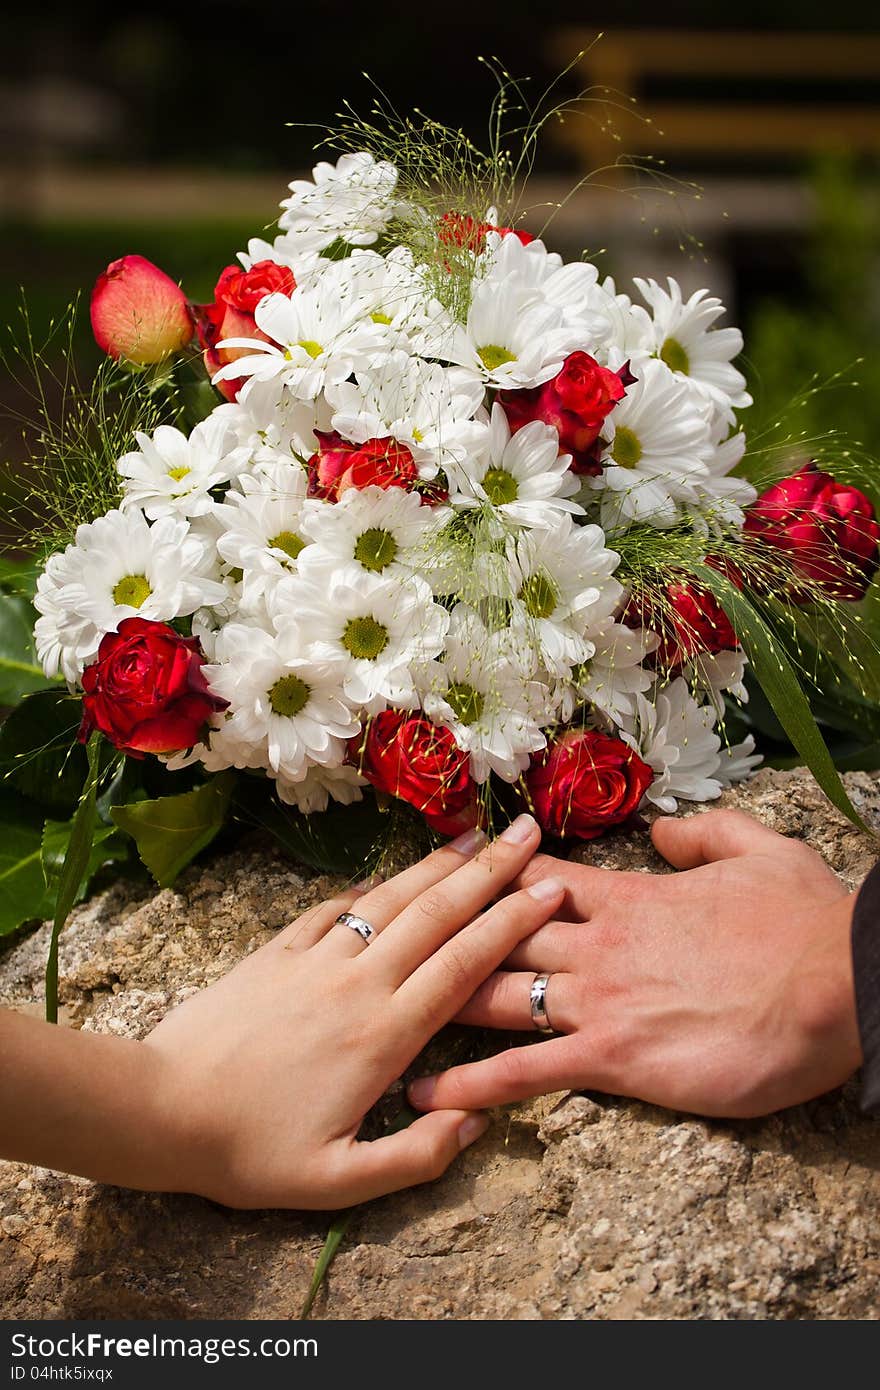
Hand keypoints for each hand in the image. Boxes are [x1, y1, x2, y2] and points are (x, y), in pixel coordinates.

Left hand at [139, 813, 560, 1206]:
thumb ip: (415, 1156)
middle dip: (490, 871)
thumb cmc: (248, 1152)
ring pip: (389, 899)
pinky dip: (366, 886)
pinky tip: (383, 876)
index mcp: (384, 1035)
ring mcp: (314, 961)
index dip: (512, 923)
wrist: (159, 1109)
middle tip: (529, 833)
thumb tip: (475, 1122)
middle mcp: (357, 984)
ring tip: (473, 837)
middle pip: (436, 915)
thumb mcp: (337, 1181)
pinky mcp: (275, 953)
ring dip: (435, 865)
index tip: (551, 889)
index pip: (464, 965)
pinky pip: (331, 908)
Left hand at [407, 810, 862, 1118]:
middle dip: (438, 933)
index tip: (440, 868)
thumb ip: (701, 834)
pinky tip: (426, 1094)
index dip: (483, 874)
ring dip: (433, 1002)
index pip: (534, 881)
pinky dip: (471, 1081)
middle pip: (496, 932)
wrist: (839, 981)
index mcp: (626, 897)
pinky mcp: (614, 1058)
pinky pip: (525, 1070)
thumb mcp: (757, 848)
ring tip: (377, 1012)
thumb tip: (662, 828)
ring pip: (495, 995)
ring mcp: (600, 1000)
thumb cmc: (803, 920)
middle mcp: (598, 943)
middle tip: (381, 941)